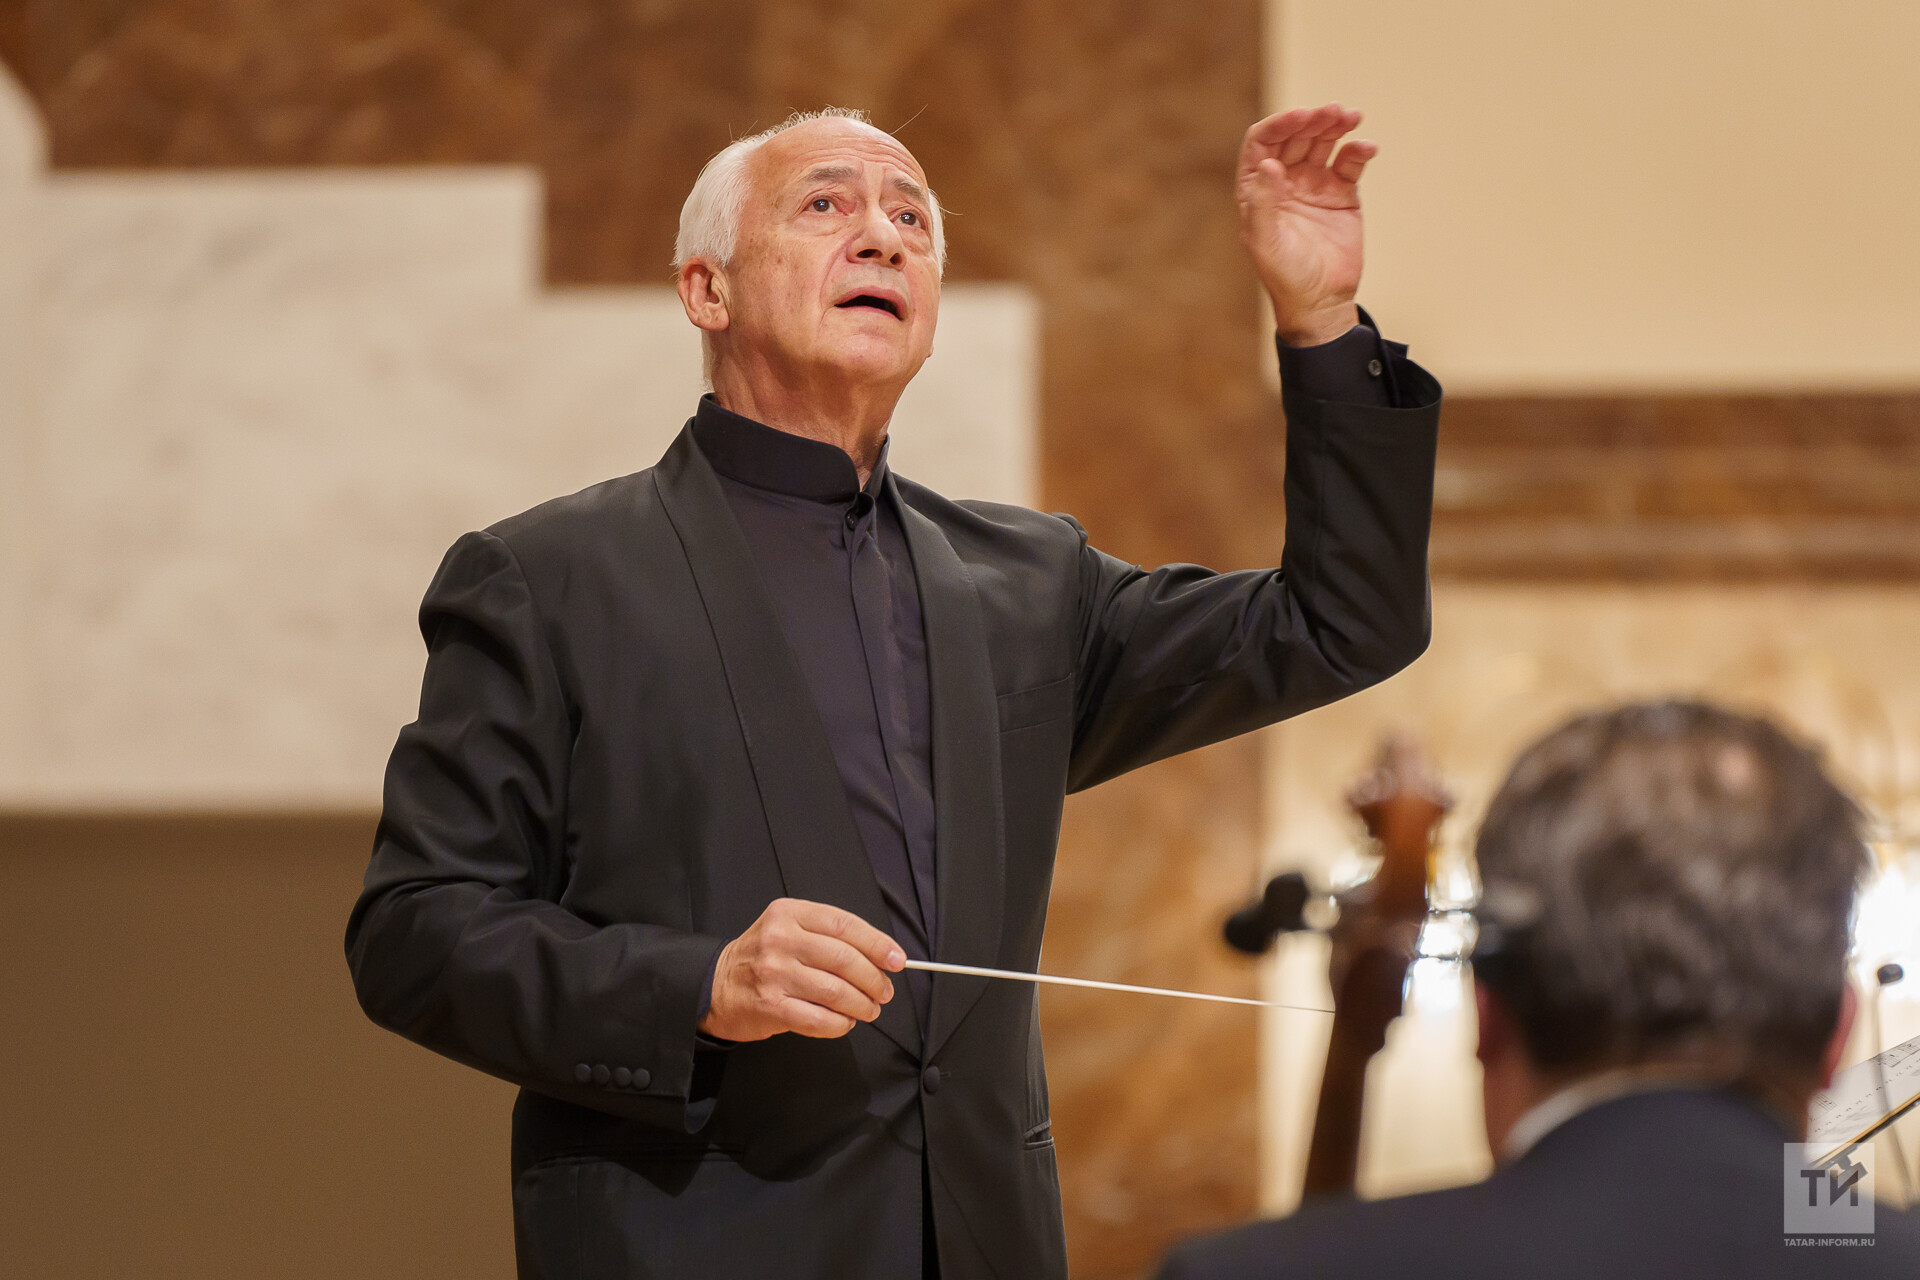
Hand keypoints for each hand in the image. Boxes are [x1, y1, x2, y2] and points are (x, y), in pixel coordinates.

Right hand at [699, 898, 904, 1041]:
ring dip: (862, 1004)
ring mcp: (774, 974)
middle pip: (844, 959)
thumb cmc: (761, 957)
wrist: (714, 985)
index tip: (897, 959)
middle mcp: (780, 940)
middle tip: (884, 991)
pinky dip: (840, 1024)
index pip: (845, 925)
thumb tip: (881, 955)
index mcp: (789, 914)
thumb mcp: (789, 928)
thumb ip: (829, 936)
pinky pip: (819, 1019)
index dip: (877, 944)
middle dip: (874, 979)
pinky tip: (845, 1022)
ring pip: (836, 991)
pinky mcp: (770, 1007)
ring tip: (869, 1009)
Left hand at [1238, 103, 1377, 346]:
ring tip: (1352, 117)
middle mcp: (1285, 181)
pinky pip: (1349, 163)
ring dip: (1336, 126)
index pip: (1263, 143)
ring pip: (1323, 142)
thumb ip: (1264, 203)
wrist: (1322, 302)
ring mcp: (1314, 184)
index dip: (1280, 124)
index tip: (1302, 117)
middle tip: (1334, 111)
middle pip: (1296, 136)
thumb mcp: (1266, 242)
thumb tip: (1270, 164)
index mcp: (1258, 189)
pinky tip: (1366, 147)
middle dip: (1313, 120)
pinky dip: (1358, 151)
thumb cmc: (1286, 276)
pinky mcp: (1342, 193)